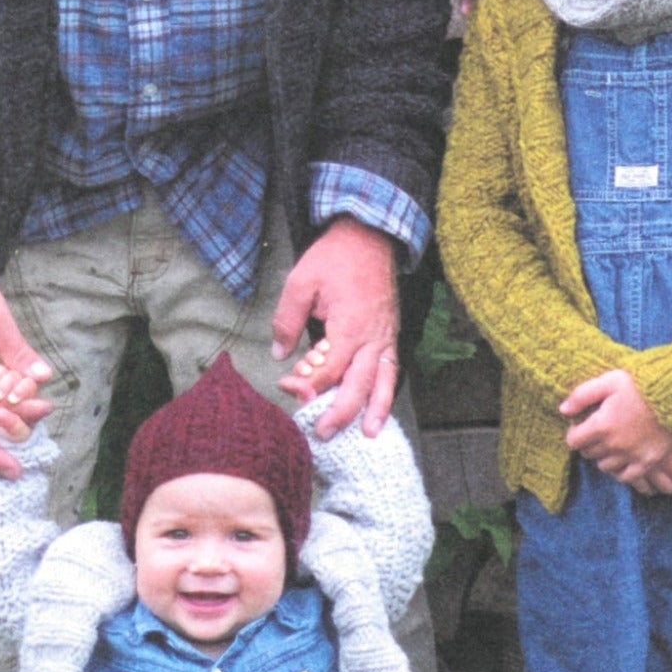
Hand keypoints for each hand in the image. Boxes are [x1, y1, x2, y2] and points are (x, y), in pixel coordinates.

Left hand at [273, 218, 399, 436]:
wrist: (370, 235)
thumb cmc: (334, 257)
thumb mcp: (301, 282)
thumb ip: (287, 321)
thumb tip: (278, 354)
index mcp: (349, 326)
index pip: (327, 371)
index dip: (305, 384)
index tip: (285, 384)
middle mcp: (372, 338)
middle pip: (357, 385)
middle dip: (339, 413)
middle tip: (321, 433)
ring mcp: (386, 337)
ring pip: (383, 382)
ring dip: (374, 410)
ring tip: (368, 435)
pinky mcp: (391, 334)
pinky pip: (392, 369)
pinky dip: (388, 391)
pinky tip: (382, 408)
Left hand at [559, 370, 671, 486]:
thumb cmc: (642, 384)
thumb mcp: (610, 380)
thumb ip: (582, 395)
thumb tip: (563, 410)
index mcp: (602, 425)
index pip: (574, 441)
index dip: (575, 433)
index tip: (581, 426)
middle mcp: (614, 445)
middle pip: (589, 454)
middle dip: (589, 443)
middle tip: (597, 432)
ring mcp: (631, 456)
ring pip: (605, 466)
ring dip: (604, 457)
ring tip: (610, 444)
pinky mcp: (648, 463)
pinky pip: (626, 477)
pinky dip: (621, 471)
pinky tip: (623, 459)